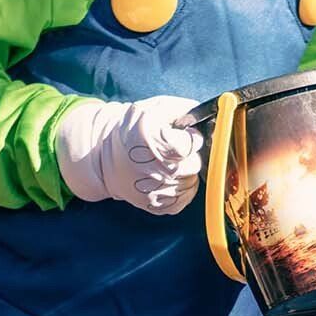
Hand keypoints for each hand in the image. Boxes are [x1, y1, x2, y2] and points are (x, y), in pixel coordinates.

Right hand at [55, 95, 203, 213]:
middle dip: (188, 155)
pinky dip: (180, 187)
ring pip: (191, 180)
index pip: (191, 144)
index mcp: (148, 140)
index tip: (182, 136)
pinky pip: (186, 197)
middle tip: (172, 151)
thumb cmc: (134, 131)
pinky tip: (165, 177)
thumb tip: (210, 116)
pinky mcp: (156, 207)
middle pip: (194, 163)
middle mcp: (151, 169)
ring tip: (166, 163)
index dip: (190, 137)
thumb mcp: (154, 108)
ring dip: (185, 171)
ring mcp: (154, 192)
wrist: (104, 159)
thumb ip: (184, 109)